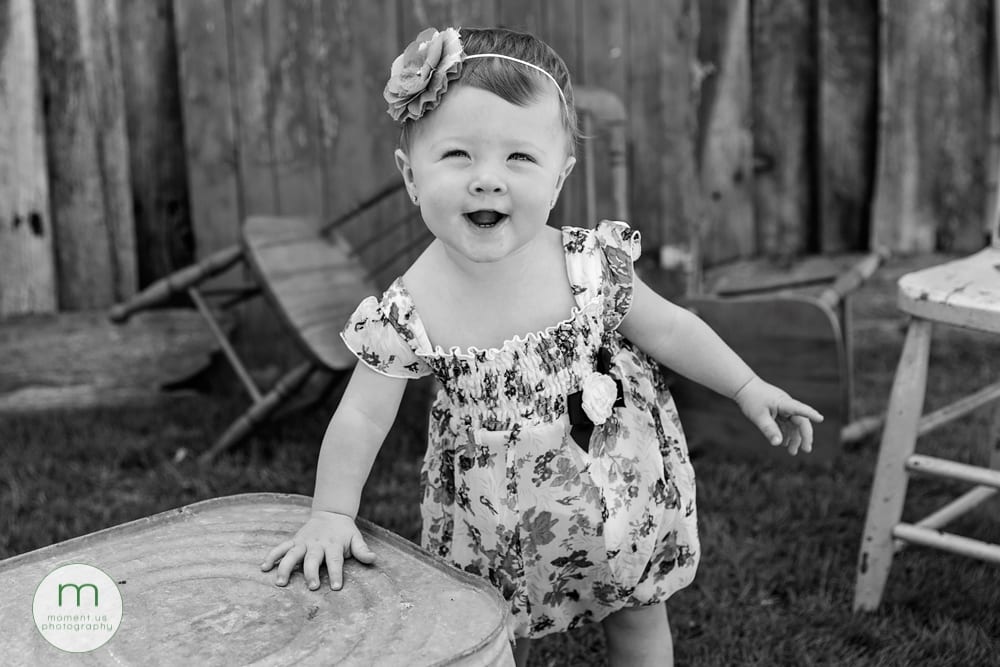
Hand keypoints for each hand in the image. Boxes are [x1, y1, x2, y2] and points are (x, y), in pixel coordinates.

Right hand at [260, 510, 375, 590]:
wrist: (331, 513)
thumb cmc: (345, 532)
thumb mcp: (356, 538)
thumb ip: (362, 550)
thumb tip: (373, 559)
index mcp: (333, 544)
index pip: (334, 560)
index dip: (336, 573)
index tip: (336, 587)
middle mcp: (316, 543)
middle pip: (312, 559)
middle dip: (311, 573)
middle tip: (312, 587)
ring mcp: (303, 542)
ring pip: (292, 554)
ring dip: (285, 567)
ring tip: (280, 582)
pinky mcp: (294, 541)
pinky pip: (280, 548)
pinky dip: (271, 556)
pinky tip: (264, 567)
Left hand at [733, 376, 823, 454]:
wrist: (744, 388)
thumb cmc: (751, 400)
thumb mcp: (759, 416)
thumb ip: (769, 429)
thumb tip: (778, 443)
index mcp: (784, 403)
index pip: (800, 409)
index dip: (810, 414)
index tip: (820, 418)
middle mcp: (787, 406)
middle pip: (801, 421)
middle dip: (805, 436)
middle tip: (806, 450)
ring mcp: (784, 409)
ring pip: (794, 425)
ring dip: (794, 438)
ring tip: (792, 452)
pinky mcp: (779, 412)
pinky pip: (787, 424)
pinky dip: (786, 434)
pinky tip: (785, 444)